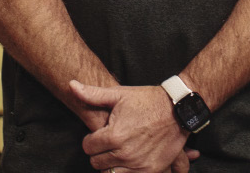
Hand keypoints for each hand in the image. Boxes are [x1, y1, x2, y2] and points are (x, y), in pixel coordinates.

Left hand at [69, 80, 200, 171]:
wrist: (178, 109)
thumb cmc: (147, 100)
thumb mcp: (119, 93)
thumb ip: (92, 94)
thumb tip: (71, 85)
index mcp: (113, 135)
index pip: (87, 147)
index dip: (91, 139)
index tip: (100, 133)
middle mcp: (124, 153)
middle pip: (96, 162)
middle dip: (100, 152)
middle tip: (110, 141)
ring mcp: (138, 164)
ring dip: (111, 163)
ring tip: (119, 150)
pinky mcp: (151, 171)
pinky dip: (126, 170)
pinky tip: (129, 158)